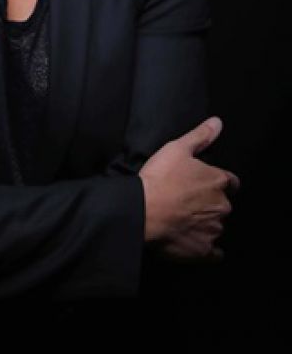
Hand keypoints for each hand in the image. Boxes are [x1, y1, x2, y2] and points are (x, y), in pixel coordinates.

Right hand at [139, 116, 239, 261]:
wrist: (144, 210)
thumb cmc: (160, 177)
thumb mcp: (178, 148)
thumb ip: (200, 136)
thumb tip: (217, 122)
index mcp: (218, 181)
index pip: (231, 182)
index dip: (218, 182)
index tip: (204, 183)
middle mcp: (221, 206)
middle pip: (222, 205)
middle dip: (210, 203)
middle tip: (189, 200)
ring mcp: (214, 230)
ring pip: (216, 226)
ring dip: (206, 223)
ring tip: (185, 220)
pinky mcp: (203, 250)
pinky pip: (214, 252)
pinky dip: (208, 248)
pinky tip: (196, 242)